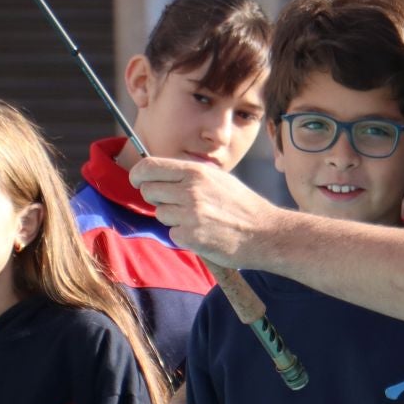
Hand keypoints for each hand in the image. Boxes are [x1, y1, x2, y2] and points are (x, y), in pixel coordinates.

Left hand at [128, 156, 277, 267]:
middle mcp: (190, 190)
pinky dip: (184, 236)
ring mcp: (190, 214)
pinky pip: (172, 234)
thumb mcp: (219, 179)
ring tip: (199, 220)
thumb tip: (161, 173)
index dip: (138, 174)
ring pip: (160, 214)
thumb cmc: (242, 206)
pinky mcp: (191, 236)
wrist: (265, 233)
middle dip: (158, 198)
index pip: (150, 166)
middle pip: (149, 191)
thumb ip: (190, 175)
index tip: (138, 181)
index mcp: (196, 172)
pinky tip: (203, 233)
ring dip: (174, 219)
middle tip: (177, 205)